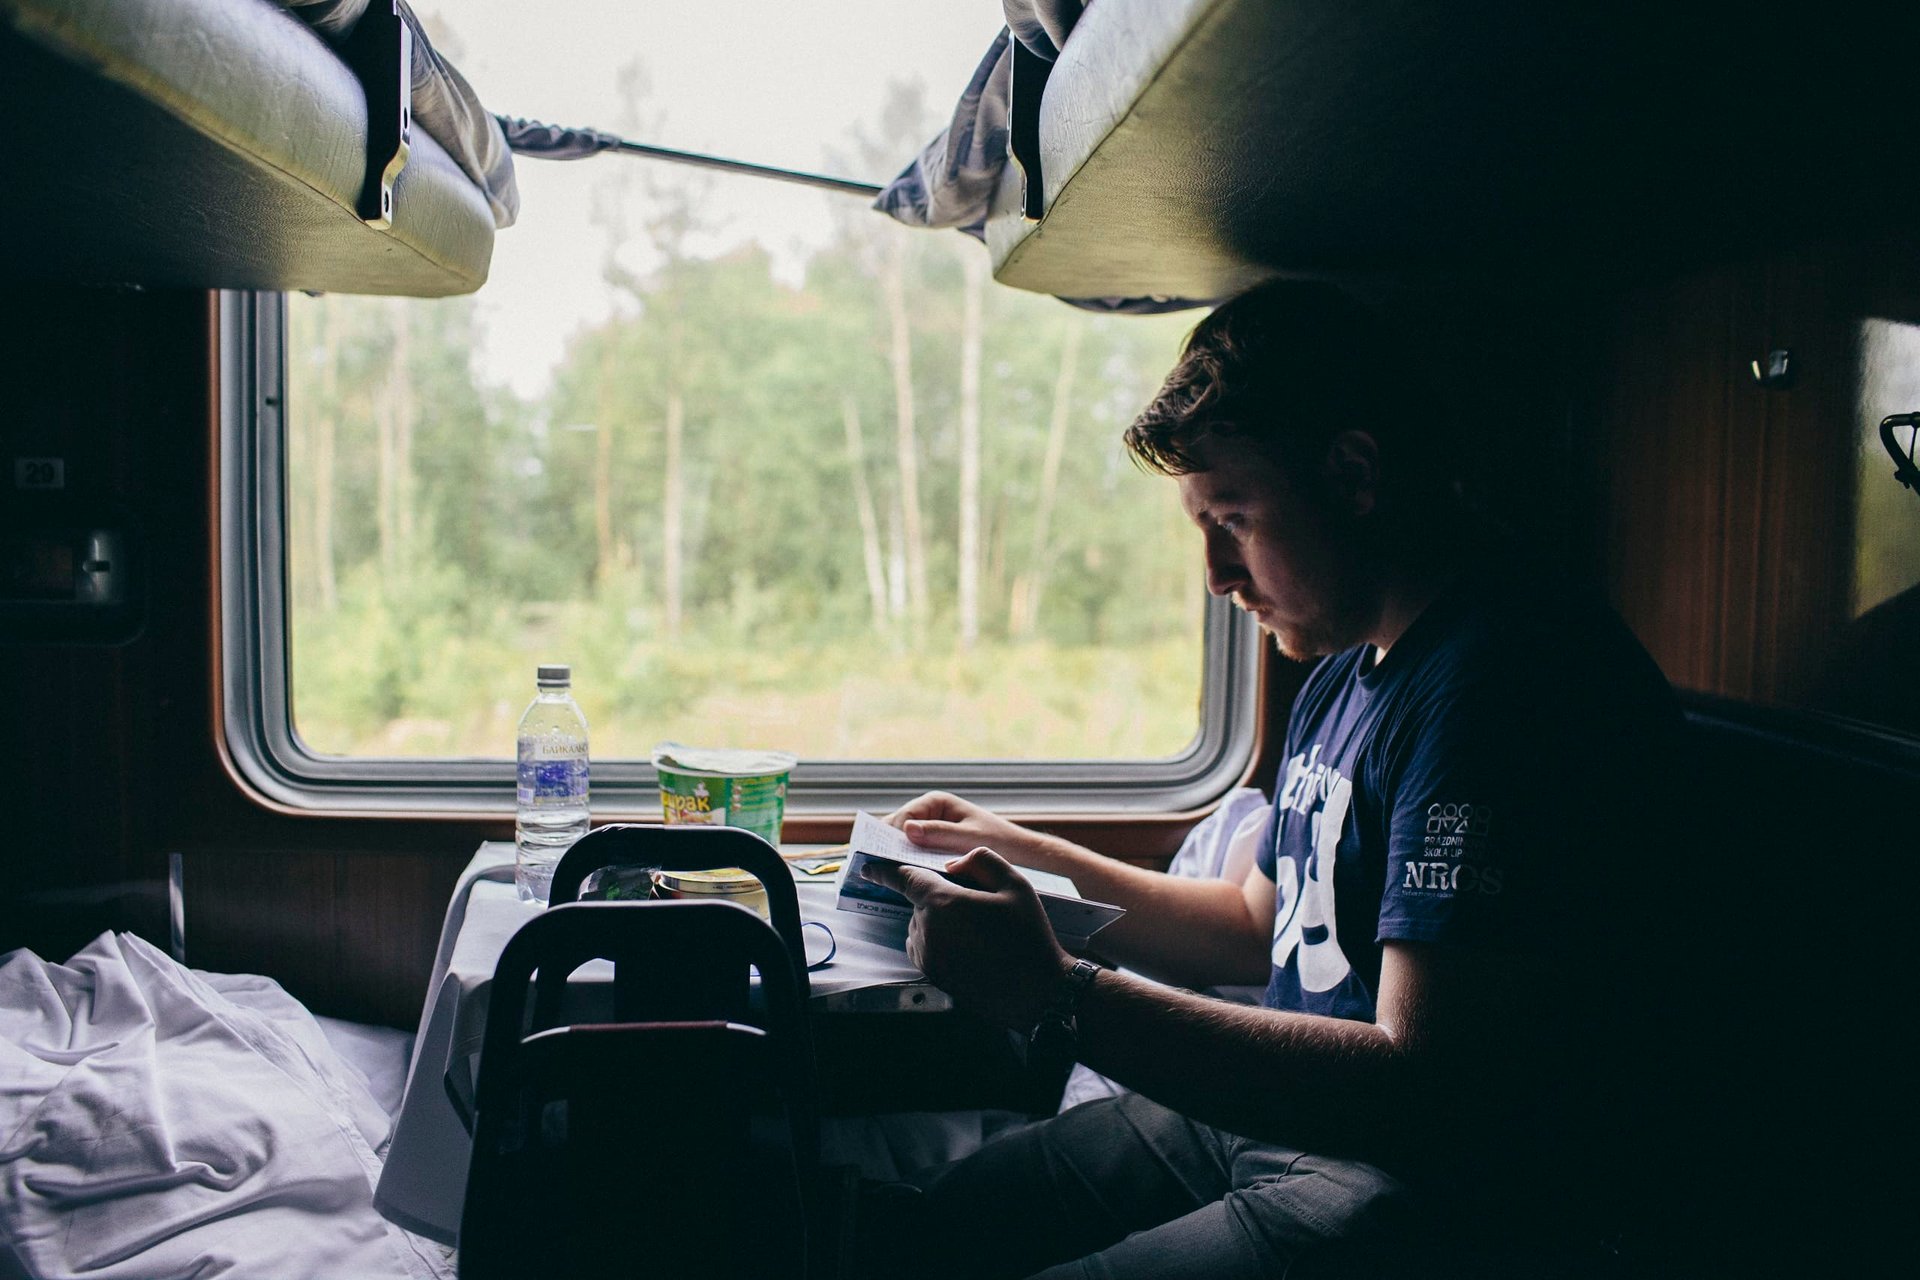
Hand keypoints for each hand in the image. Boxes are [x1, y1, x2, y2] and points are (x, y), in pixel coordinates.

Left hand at [862, 847, 1071, 1030]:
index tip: (869, 866)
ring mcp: (929, 956)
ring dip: (939, 920)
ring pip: (921, 925)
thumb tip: (952, 864)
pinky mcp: (933, 976)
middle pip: (920, 902)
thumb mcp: (1016, 885)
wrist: (1038, 992)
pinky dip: (938, 941)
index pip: (904, 879)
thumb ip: (981, 860)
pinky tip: (970, 947)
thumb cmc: (1029, 937)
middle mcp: (928, 930)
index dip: (884, 870)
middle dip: (940, 897)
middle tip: (977, 905)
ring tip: (978, 931)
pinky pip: (925, 948)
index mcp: (943, 903)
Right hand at [883, 792, 1057, 871]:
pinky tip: (905, 879)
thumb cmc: (998, 841)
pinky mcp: (933, 845)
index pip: (902, 818)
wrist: (1019, 852)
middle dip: (889, 847)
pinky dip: (908, 863)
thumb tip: (908, 830)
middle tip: (875, 868)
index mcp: (935, 802)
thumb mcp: (968, 839)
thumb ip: (939, 833)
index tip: (881, 856)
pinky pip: (914, 853)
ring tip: (885, 876)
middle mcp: (928, 812)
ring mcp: (929, 828)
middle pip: (898, 831)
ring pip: (903, 844)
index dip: (889, 838)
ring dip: (897, 857)